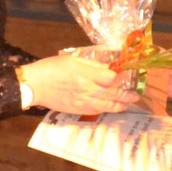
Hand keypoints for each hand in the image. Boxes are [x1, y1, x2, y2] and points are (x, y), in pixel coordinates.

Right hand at [19, 52, 135, 115]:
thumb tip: (108, 68)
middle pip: (113, 93)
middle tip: (135, 95)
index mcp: (86, 74)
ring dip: (120, 105)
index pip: (111, 78)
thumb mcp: (73, 59)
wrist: (36, 85)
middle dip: (126, 94)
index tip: (126, 75)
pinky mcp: (78, 110)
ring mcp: (84, 102)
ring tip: (128, 104)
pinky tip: (111, 107)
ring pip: (107, 105)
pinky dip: (106, 109)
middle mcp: (88, 89)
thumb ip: (92, 65)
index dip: (120, 77)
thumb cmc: (53, 68)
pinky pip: (96, 111)